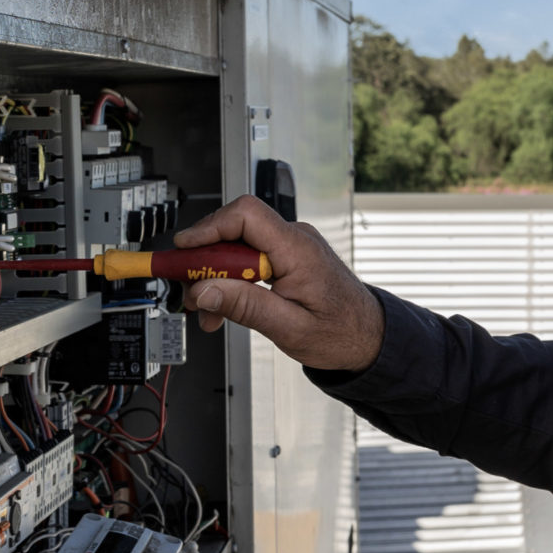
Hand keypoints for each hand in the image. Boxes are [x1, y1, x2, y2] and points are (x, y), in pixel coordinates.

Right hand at [173, 196, 384, 371]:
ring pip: (236, 247)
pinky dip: (230, 280)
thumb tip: (204, 291)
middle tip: (189, 292)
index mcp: (298, 250)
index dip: (209, 227)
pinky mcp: (285, 257)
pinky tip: (224, 306)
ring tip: (208, 311)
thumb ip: (245, 306)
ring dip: (215, 277)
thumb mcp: (289, 328)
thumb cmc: (342, 332)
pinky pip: (247, 258)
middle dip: (205, 262)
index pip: (246, 215)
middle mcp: (294, 239)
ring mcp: (290, 247)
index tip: (184, 250)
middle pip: (234, 231)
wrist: (368, 337)